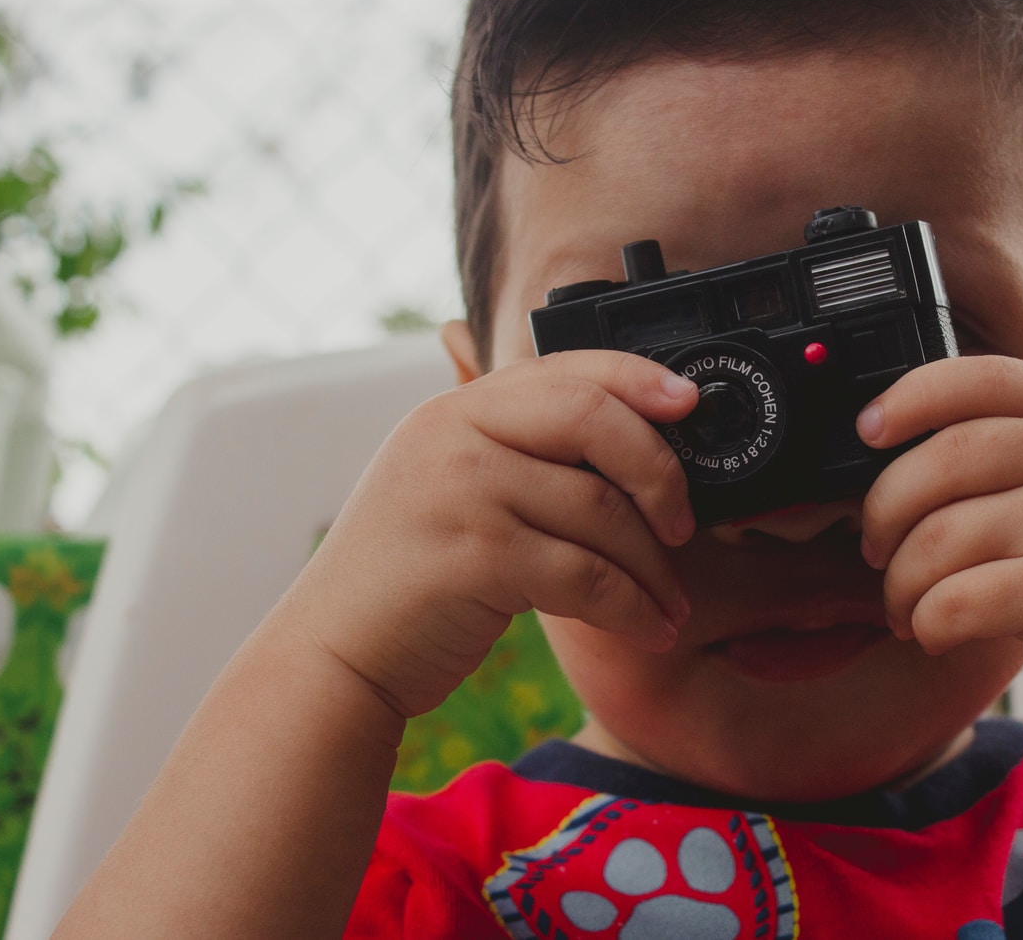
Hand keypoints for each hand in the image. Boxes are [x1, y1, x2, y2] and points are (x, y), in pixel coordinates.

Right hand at [285, 350, 698, 717]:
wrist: (334, 654)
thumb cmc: (410, 578)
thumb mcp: (451, 488)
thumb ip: (517, 453)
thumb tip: (633, 443)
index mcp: (456, 410)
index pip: (565, 369)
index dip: (637, 379)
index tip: (688, 401)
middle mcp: (454, 434)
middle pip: (593, 419)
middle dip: (659, 471)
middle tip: (683, 524)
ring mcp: (461, 490)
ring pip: (600, 509)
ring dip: (652, 566)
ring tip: (670, 602)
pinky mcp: (474, 556)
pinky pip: (586, 574)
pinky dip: (631, 607)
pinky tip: (650, 628)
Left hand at [856, 355, 1022, 731]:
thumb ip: (1010, 452)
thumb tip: (883, 444)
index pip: (981, 378)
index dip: (909, 397)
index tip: (867, 430)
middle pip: (944, 457)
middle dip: (885, 510)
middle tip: (875, 548)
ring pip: (939, 536)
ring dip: (900, 581)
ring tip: (905, 605)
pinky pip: (954, 600)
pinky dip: (926, 622)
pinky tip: (935, 632)